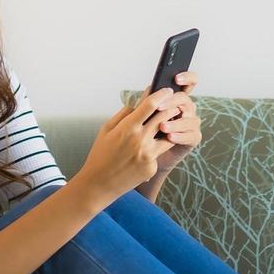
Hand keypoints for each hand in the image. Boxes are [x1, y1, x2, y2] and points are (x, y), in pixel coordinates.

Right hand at [75, 87, 180, 206]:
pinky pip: (160, 152)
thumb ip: (124, 114)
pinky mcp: (152, 167)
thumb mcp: (106, 129)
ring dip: (171, 126)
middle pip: (164, 116)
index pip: (150, 104)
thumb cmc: (101, 154)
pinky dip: (158, 147)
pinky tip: (154, 145)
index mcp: (127, 127)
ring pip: (169, 134)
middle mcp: (140, 140)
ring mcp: (148, 155)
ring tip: (171, 121)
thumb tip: (140, 103)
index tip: (167, 90)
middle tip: (175, 103)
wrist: (99, 183)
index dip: (161, 94)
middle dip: (172, 107)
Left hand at [147, 69, 200, 175]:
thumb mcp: (146, 114)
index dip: (187, 77)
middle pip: (185, 100)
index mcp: (177, 98)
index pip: (190, 82)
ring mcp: (192, 123)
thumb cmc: (146, 132)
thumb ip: (150, 101)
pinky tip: (169, 137)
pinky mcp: (194, 138)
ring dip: (175, 122)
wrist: (146, 155)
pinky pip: (190, 135)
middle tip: (158, 107)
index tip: (176, 78)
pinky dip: (179, 136)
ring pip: (189, 119)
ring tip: (162, 126)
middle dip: (172, 102)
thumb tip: (150, 87)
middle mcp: (187, 108)